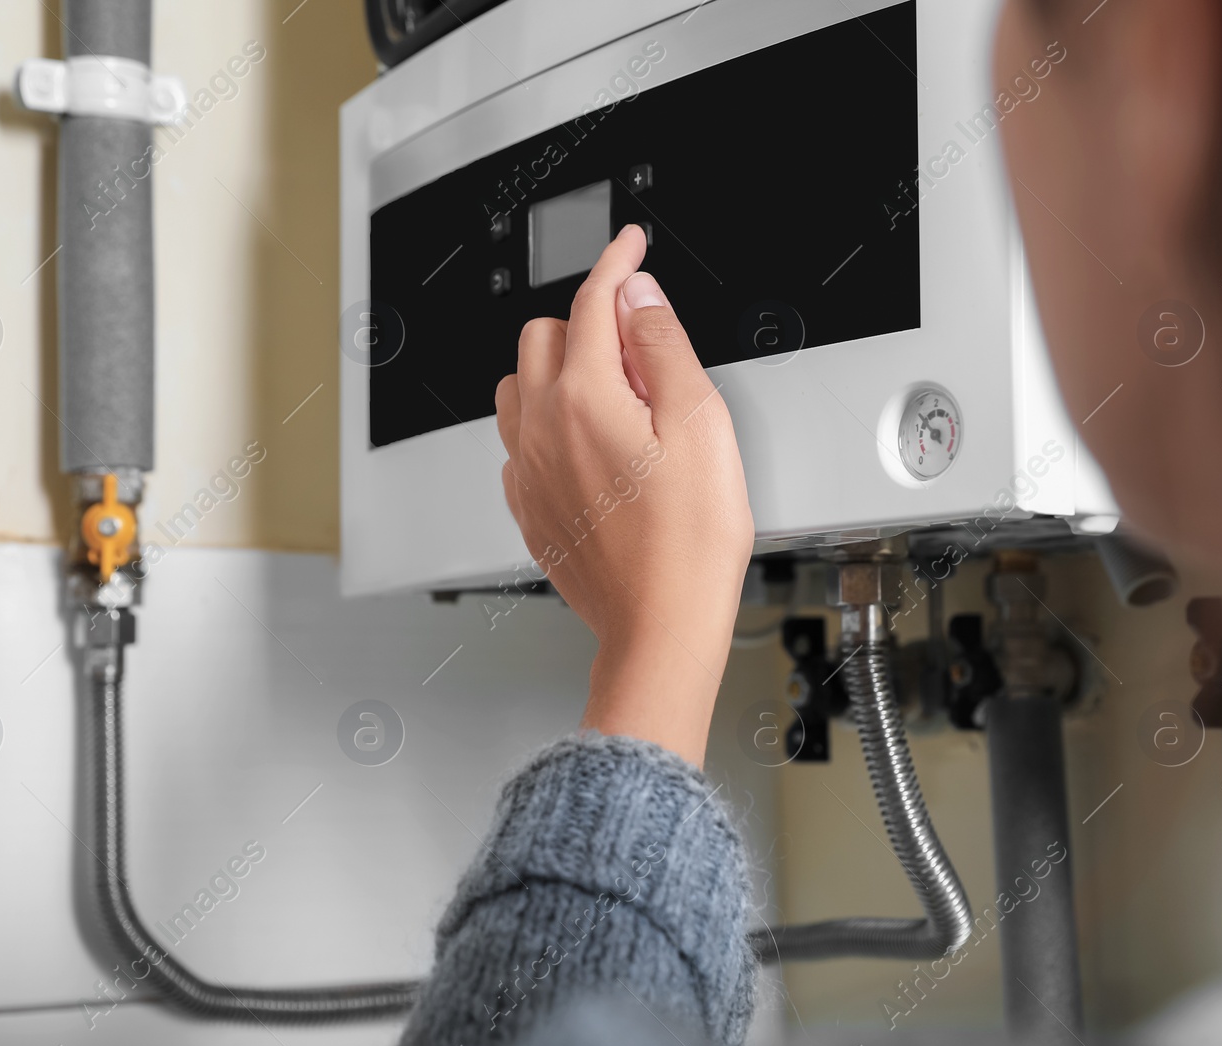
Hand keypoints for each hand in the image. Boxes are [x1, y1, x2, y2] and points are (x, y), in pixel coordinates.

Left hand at [494, 225, 753, 764]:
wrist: (661, 625)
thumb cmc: (688, 541)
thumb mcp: (701, 423)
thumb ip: (663, 346)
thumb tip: (638, 297)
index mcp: (584, 397)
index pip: (594, 302)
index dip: (616, 262)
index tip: (629, 245)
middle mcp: (541, 428)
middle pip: (545, 335)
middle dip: (589, 322)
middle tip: (644, 351)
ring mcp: (528, 469)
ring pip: (521, 385)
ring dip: (559, 370)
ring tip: (616, 398)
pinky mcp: (530, 505)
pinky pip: (521, 438)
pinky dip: (549, 421)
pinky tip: (594, 445)